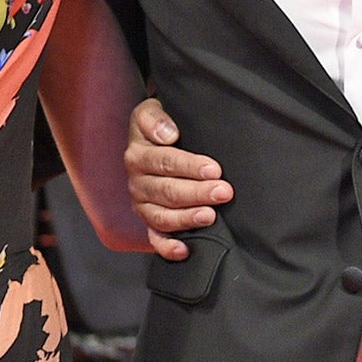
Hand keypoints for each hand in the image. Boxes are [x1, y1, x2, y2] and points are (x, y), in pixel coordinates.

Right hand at [126, 99, 230, 260]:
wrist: (154, 139)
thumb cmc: (160, 125)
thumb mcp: (151, 111)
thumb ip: (155, 118)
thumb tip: (168, 134)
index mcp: (138, 154)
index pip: (163, 162)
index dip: (189, 166)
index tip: (214, 169)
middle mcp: (137, 181)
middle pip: (166, 191)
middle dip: (197, 193)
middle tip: (224, 192)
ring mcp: (142, 204)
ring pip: (162, 216)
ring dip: (187, 218)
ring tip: (210, 216)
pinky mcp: (149, 221)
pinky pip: (155, 238)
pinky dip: (168, 247)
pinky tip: (186, 250)